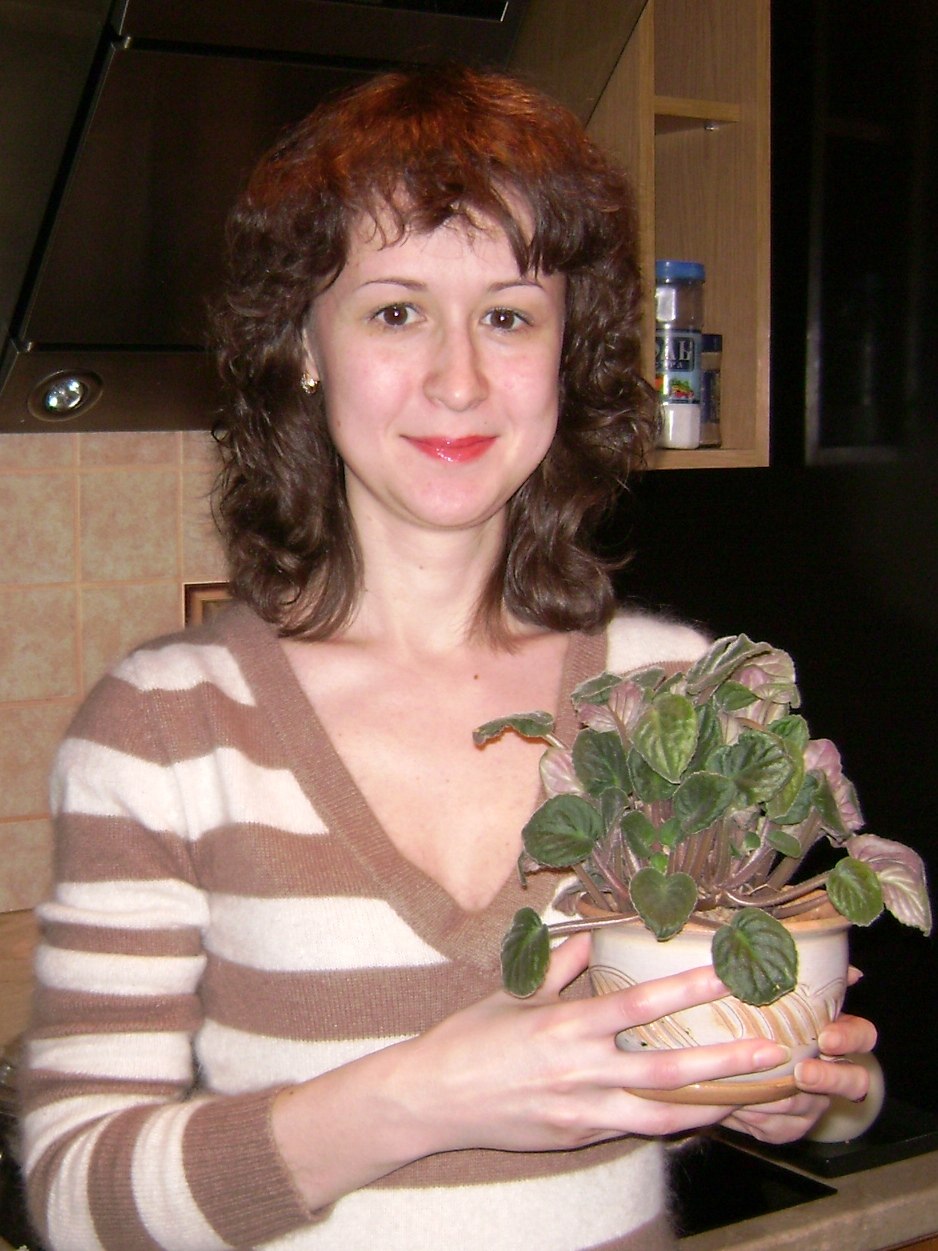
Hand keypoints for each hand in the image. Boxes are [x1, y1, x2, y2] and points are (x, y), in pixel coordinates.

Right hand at [402, 934, 792, 1155]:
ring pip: (660, 1114)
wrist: (433, 1099)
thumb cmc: (471, 1039)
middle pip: (665, 1069)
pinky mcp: (576, 1138)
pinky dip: (668, 1123)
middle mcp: (580, 1072)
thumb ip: (559, 966)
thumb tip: (591, 936)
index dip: (686, 989)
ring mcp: (581, 1112)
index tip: (726, 975)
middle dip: (723, 1062)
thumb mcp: (514, 994)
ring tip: (751, 1094)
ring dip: (710, 1104)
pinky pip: (632, 1130)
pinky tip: (697, 1115)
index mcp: (566, 1026)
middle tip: (771, 1052)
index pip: (639, 1004)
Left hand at [722, 970, 876, 1144]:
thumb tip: (834, 962)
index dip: (850, 1038)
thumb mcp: (773, 987)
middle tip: (802, 1072)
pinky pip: (782, 1128)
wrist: (723, 1054)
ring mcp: (813, 1102)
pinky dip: (763, 1119)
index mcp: (833, 1033)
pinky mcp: (787, 1126)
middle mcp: (831, 1069)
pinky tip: (745, 1108)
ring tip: (761, 1090)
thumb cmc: (756, 1012)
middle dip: (830, 1078)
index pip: (862, 1036)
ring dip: (787, 1099)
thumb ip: (801, 971)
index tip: (826, 1036)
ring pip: (812, 1107)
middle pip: (854, 1080)